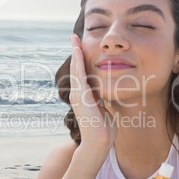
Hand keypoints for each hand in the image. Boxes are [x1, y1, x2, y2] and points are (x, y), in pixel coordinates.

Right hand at [69, 34, 117, 149]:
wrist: (99, 142)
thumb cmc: (104, 130)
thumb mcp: (103, 110)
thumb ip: (101, 102)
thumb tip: (103, 96)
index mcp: (85, 97)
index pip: (82, 74)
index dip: (82, 60)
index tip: (82, 48)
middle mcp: (78, 94)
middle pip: (77, 68)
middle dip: (76, 51)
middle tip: (74, 36)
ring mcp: (78, 94)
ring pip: (76, 68)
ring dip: (75, 51)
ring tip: (74, 38)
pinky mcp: (81, 95)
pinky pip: (79, 74)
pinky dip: (78, 60)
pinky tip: (77, 49)